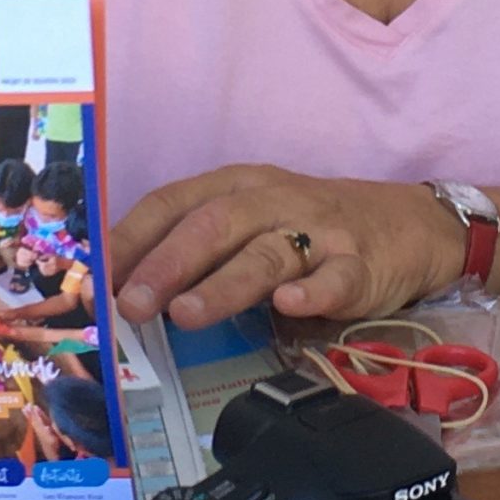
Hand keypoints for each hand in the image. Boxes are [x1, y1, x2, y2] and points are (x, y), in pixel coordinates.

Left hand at [111, 167, 462, 329]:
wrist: (403, 224)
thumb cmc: (307, 229)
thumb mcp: (249, 225)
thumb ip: (197, 253)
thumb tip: (123, 297)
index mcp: (236, 186)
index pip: (173, 202)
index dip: (131, 237)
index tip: (96, 277)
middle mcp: (272, 200)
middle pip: (214, 224)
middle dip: (168, 263)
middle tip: (132, 304)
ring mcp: (319, 231)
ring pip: (267, 252)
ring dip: (224, 283)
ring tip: (187, 313)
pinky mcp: (361, 264)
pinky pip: (337, 277)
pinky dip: (313, 291)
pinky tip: (289, 305)